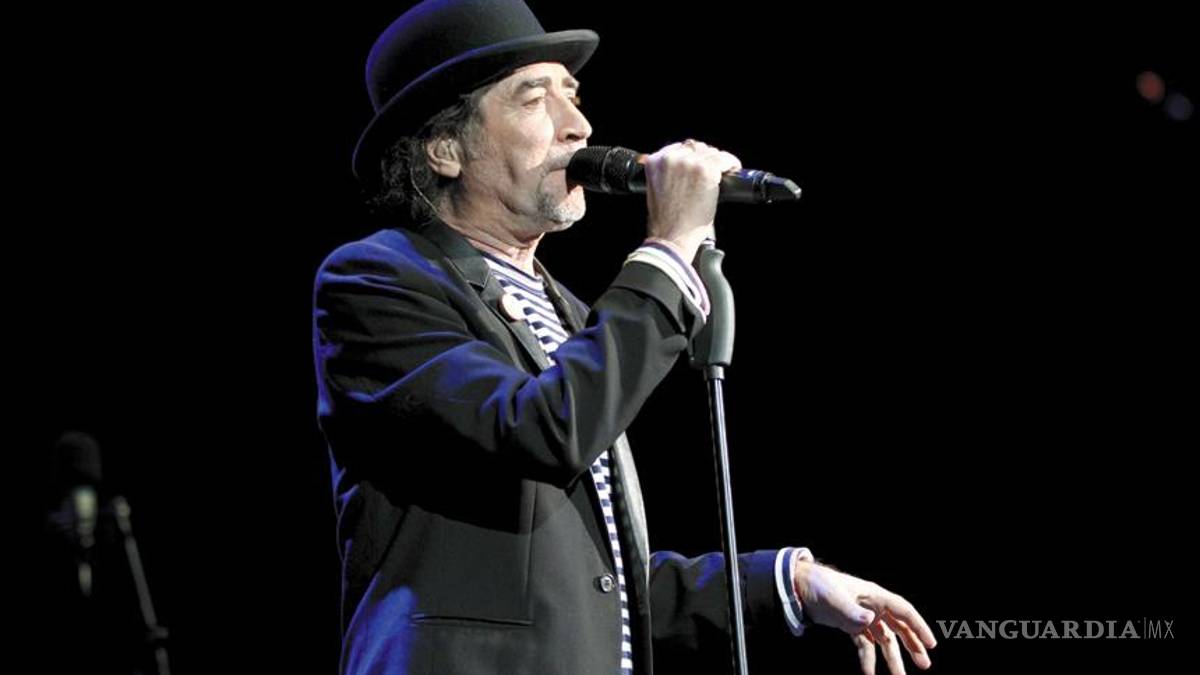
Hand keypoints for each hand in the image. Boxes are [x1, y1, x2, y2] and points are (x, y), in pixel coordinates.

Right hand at [643, 139, 740, 260]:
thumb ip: (667, 174)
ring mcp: (689, 164)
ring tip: (724, 170)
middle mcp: (671, 158)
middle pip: (696, 147)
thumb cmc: (665, 221)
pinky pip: (724, 160)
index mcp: (655, 162)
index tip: (700, 163)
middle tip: (714, 171)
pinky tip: (733, 169)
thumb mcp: (657, 190)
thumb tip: (686, 169)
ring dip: (718, 162)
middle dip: (706, 158)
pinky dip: (731, 164)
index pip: (679, 148)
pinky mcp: (706, 171)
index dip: (692, 156)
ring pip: (711, 153)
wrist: (670, 238)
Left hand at [793, 560, 936, 674]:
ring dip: (892, 658)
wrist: (798, 586)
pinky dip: (868, 659)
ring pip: (884, 639)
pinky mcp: (850, 626)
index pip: (903, 611)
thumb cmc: (819, 586)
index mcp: (874, 596)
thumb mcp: (835, 599)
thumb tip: (869, 621)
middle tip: (924, 665)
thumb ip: (852, 612)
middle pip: (899, 627)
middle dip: (912, 645)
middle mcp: (873, 607)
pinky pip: (865, 645)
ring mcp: (862, 617)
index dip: (919, 627)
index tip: (931, 645)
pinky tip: (870, 673)